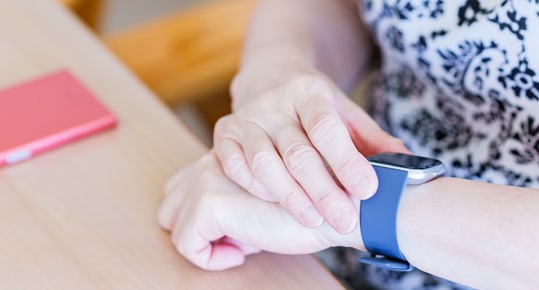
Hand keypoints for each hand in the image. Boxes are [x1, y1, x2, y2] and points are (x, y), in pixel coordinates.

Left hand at [157, 151, 362, 270]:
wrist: (340, 208)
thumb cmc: (313, 208)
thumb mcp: (269, 200)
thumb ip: (239, 203)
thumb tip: (227, 234)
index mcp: (227, 157)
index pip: (183, 184)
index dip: (202, 216)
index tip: (240, 231)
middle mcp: (213, 160)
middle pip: (171, 201)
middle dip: (199, 226)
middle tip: (244, 237)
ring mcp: (208, 177)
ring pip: (174, 222)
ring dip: (209, 241)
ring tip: (249, 241)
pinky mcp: (209, 200)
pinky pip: (186, 244)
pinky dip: (211, 258)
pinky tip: (246, 251)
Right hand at [214, 62, 408, 232]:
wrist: (270, 80)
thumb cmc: (316, 107)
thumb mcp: (347, 114)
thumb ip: (374, 139)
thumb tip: (409, 165)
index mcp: (308, 91)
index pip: (327, 128)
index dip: (347, 161)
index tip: (369, 190)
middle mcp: (274, 102)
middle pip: (298, 152)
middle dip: (324, 191)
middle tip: (346, 220)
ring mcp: (247, 118)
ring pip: (264, 163)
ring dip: (290, 197)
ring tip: (315, 221)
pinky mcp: (224, 132)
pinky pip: (234, 166)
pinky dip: (255, 188)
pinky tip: (276, 204)